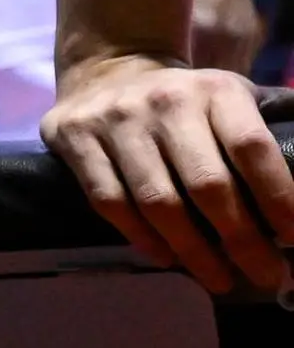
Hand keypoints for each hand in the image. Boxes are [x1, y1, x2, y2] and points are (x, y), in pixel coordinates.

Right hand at [44, 53, 293, 294]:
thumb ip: (269, 129)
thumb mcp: (233, 96)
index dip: (278, 197)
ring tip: (219, 279)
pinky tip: (167, 258)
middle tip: (267, 276)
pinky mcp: (76, 138)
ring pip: (157, 201)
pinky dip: (142, 237)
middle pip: (207, 184)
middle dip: (242, 240)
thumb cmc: (188, 101)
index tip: (293, 240)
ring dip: (193, 250)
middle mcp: (166, 102)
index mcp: (216, 90)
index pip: (252, 148)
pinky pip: (110, 201)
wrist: (109, 68)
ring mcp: (116, 120)